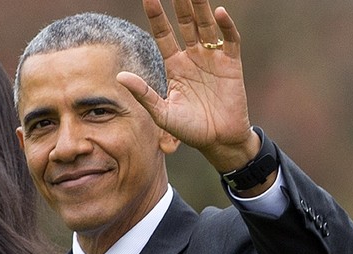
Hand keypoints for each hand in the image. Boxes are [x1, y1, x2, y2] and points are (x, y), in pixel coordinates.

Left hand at [117, 0, 257, 172]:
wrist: (219, 141)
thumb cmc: (190, 129)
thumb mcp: (162, 113)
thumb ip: (144, 94)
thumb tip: (120, 76)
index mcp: (174, 65)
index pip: (163, 33)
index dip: (156, 15)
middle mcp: (193, 57)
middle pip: (185, 23)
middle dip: (180, 4)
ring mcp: (213, 58)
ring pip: (206, 26)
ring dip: (202, 7)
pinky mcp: (232, 64)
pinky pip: (229, 40)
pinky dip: (226, 26)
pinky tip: (219, 12)